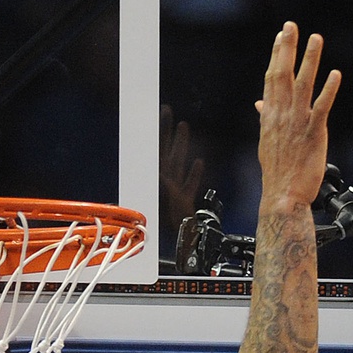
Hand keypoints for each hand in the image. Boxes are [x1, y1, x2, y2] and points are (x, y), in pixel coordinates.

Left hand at [158, 104, 204, 229]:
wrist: (174, 243)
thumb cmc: (162, 221)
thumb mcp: (155, 197)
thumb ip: (159, 184)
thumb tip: (160, 169)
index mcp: (155, 175)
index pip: (155, 146)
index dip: (156, 128)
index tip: (155, 111)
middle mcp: (163, 179)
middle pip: (165, 149)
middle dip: (166, 129)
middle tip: (165, 110)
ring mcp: (173, 189)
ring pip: (177, 161)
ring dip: (181, 144)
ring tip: (183, 126)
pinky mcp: (183, 201)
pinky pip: (189, 184)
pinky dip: (193, 174)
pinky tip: (198, 163)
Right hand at [255, 23, 340, 211]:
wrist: (282, 194)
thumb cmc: (277, 171)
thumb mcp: (267, 140)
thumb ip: (266, 118)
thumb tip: (260, 103)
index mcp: (270, 115)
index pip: (272, 78)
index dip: (277, 55)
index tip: (281, 36)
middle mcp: (281, 114)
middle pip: (283, 74)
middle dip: (287, 48)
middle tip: (291, 26)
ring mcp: (297, 122)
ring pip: (303, 84)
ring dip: (309, 60)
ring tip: (315, 39)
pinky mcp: (313, 133)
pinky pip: (322, 107)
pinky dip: (329, 89)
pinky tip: (335, 74)